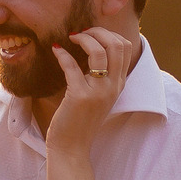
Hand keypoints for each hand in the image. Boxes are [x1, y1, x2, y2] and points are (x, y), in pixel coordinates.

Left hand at [46, 29, 132, 152]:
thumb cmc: (80, 120)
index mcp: (118, 84)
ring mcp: (98, 92)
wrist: (72, 147)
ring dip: (84, 38)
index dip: (108, 33)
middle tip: (81, 33)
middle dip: (97, 31)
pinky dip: (62, 54)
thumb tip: (89, 47)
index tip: (91, 34)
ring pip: (99, 51)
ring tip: (71, 37)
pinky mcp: (79, 96)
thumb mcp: (98, 96)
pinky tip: (55, 50)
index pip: (125, 47)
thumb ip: (99, 75)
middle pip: (116, 44)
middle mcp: (112, 86)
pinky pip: (72, 66)